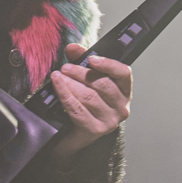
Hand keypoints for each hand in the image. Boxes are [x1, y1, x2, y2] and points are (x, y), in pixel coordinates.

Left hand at [49, 42, 131, 163]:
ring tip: (58, 76)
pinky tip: (57, 87)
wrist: (73, 134)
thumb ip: (81, 61)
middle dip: (81, 73)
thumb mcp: (85, 79)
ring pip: (89, 97)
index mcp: (123, 91)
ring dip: (70, 84)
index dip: (109, 64)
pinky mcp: (95, 130)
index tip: (92, 59)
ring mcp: (109, 120)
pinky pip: (78, 109)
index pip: (123, 74)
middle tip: (65, 67)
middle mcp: (121, 107)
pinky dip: (65, 95)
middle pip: (103, 85)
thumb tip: (73, 48)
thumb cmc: (84, 103)